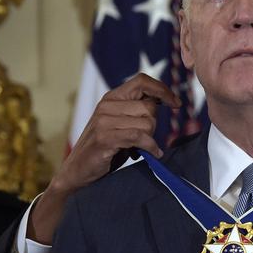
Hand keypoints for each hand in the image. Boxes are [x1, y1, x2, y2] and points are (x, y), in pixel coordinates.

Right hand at [27, 74, 180, 243]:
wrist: (77, 172)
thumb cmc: (106, 148)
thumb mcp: (121, 123)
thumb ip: (138, 110)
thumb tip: (166, 100)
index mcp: (112, 97)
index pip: (142, 80)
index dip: (162, 90)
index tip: (176, 103)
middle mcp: (107, 105)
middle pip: (149, 107)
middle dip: (153, 125)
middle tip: (142, 138)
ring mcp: (104, 121)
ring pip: (147, 123)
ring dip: (149, 138)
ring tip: (138, 147)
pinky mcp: (105, 137)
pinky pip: (140, 136)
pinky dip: (149, 146)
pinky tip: (151, 153)